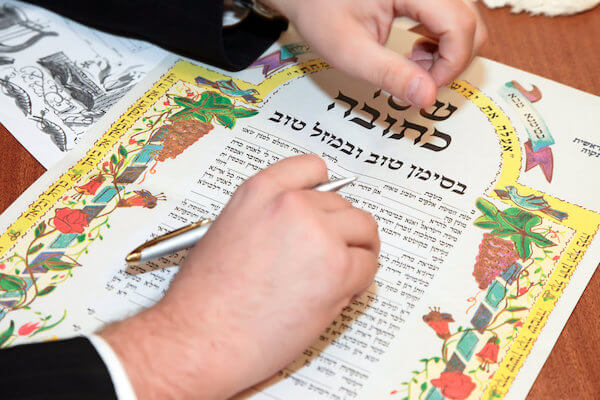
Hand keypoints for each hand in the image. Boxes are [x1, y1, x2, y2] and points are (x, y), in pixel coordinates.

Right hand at [99, 155, 379, 398]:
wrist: (201, 338)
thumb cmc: (206, 298)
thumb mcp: (228, 232)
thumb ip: (268, 218)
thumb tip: (302, 225)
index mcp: (260, 191)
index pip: (311, 168)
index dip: (325, 189)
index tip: (328, 204)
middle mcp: (293, 205)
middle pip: (342, 205)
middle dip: (339, 231)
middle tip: (329, 256)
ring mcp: (318, 234)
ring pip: (363, 230)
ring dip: (356, 251)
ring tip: (337, 275)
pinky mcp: (338, 270)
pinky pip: (369, 265)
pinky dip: (359, 280)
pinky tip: (336, 294)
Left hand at [267, 0, 486, 107]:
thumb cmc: (320, 12)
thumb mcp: (350, 51)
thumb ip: (389, 74)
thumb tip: (426, 97)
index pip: (459, 26)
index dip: (450, 65)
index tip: (424, 89)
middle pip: (470, 24)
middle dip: (452, 62)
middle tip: (418, 81)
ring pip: (466, 22)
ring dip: (448, 54)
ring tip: (413, 65)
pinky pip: (453, 19)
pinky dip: (442, 43)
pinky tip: (415, 52)